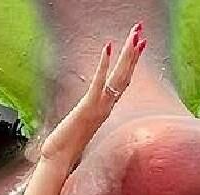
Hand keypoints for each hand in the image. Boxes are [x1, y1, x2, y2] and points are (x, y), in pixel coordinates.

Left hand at [35, 23, 145, 165]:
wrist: (58, 160)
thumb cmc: (65, 144)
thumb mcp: (80, 123)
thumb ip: (88, 112)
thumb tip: (87, 108)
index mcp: (106, 108)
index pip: (124, 80)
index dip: (132, 62)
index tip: (140, 44)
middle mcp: (107, 106)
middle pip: (125, 74)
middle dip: (133, 52)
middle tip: (140, 30)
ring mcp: (99, 107)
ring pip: (118, 77)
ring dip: (127, 55)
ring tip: (134, 35)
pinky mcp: (87, 108)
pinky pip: (99, 83)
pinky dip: (104, 65)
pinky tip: (108, 48)